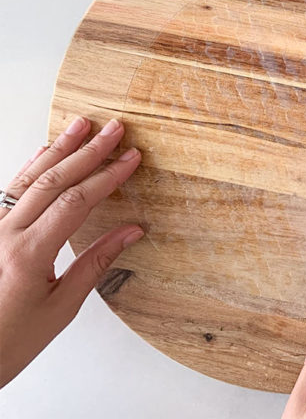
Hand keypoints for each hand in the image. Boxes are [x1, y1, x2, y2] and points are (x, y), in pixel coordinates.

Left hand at [0, 116, 142, 387]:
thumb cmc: (8, 342)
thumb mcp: (60, 308)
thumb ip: (96, 263)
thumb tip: (132, 231)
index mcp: (27, 254)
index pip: (75, 202)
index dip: (107, 176)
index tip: (132, 158)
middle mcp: (4, 235)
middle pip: (52, 181)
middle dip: (87, 152)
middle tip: (114, 129)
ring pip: (27, 179)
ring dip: (58, 149)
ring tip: (82, 125)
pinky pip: (10, 191)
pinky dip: (32, 167)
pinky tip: (46, 153)